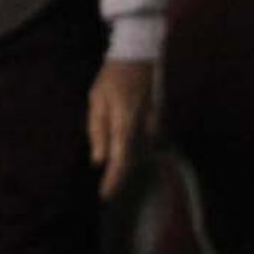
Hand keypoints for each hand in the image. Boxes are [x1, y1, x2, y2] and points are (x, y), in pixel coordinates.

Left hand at [86, 58, 154, 200]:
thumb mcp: (97, 100)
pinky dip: (134, 155)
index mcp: (125, 122)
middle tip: (107, 195)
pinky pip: (145, 144)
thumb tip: (98, 160)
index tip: (105, 196)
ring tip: (113, 184)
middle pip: (133, 161)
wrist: (139, 57)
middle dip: (120, 179)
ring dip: (127, 169)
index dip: (114, 180)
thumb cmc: (112, 77)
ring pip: (140, 154)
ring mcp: (153, 124)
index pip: (121, 159)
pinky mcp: (156, 121)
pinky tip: (124, 162)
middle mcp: (144, 127)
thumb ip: (97, 130)